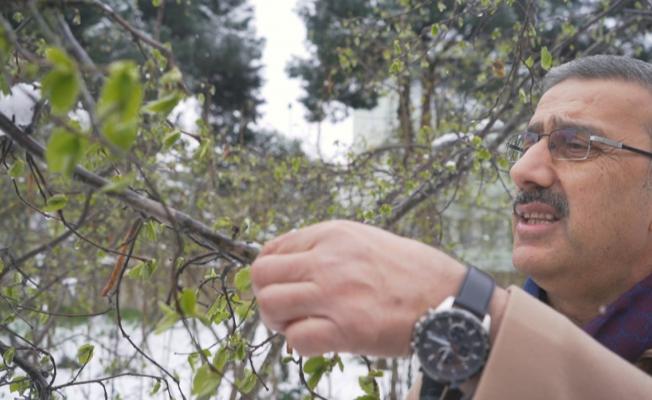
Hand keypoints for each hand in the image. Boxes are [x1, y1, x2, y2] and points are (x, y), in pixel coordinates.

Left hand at [251, 220, 467, 356]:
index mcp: (333, 234)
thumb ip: (325, 247)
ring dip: (278, 320)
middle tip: (287, 309)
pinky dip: (300, 343)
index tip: (281, 286)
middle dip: (267, 295)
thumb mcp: (365, 240)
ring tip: (301, 324)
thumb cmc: (411, 272)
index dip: (270, 272)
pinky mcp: (346, 329)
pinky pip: (295, 338)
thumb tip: (287, 264)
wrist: (450, 300)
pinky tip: (320, 339)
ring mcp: (335, 294)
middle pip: (261, 275)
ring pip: (270, 304)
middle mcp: (329, 260)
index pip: (272, 249)